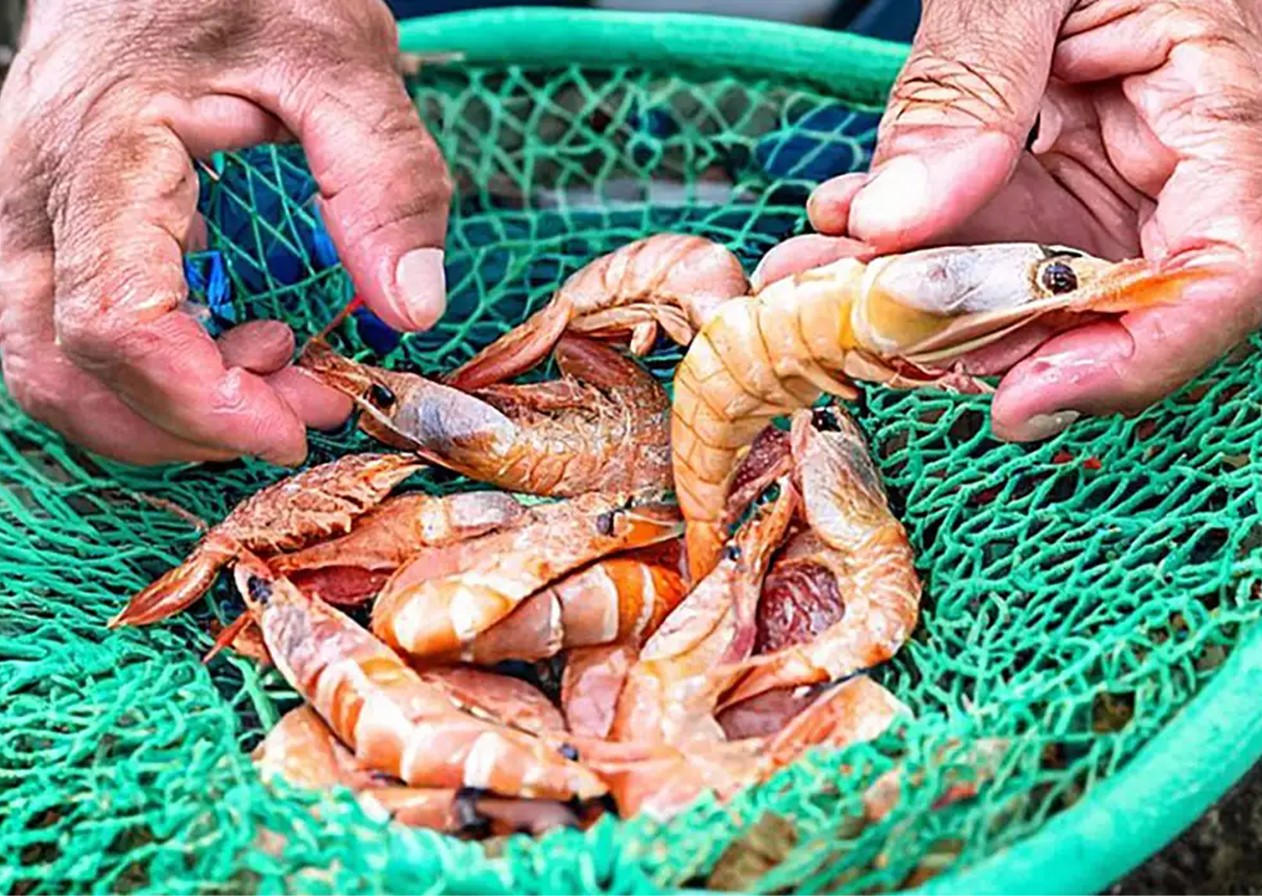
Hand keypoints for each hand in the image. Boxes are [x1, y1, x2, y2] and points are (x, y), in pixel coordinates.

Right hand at [0, 0, 451, 463]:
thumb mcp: (342, 58)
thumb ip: (385, 180)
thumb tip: (412, 308)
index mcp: (101, 150)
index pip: (115, 322)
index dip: (203, 401)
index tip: (300, 423)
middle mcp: (33, 192)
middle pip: (63, 370)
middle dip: (189, 420)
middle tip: (306, 404)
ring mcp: (27, 212)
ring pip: (49, 368)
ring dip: (165, 408)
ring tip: (278, 371)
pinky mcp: (50, 226)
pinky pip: (69, 335)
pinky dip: (152, 373)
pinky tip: (239, 345)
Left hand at [758, 0, 1261, 440]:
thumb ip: (971, 83)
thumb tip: (901, 217)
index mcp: (1224, 106)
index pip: (1223, 275)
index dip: (1132, 359)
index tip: (1018, 398)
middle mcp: (1179, 164)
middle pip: (1105, 303)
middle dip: (973, 334)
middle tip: (862, 330)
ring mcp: (1116, 177)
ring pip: (1026, 282)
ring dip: (916, 295)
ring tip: (818, 275)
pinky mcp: (1059, 176)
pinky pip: (989, 237)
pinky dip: (913, 244)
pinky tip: (845, 221)